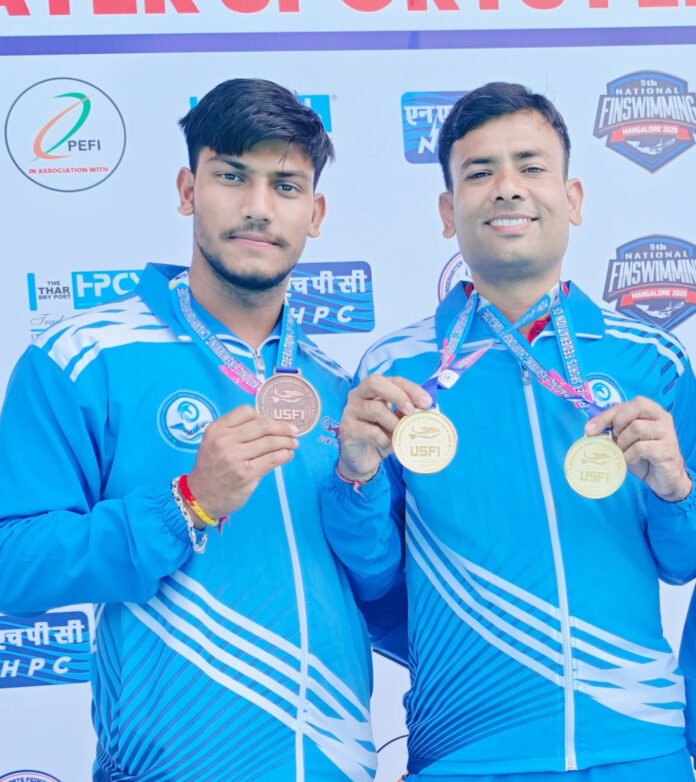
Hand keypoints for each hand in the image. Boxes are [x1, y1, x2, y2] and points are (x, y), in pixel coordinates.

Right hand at [186, 405, 299, 521]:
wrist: (200, 497)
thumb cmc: (211, 469)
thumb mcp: (213, 443)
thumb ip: (235, 432)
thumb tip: (269, 425)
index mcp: (216, 429)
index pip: (246, 412)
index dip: (264, 416)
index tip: (274, 423)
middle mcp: (224, 441)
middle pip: (262, 425)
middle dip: (282, 427)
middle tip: (293, 431)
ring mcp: (235, 458)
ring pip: (270, 442)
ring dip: (287, 441)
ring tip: (294, 443)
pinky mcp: (246, 474)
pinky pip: (272, 459)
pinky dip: (284, 455)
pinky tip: (288, 455)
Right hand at [338, 375, 431, 481]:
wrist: (364, 459)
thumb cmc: (382, 436)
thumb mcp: (399, 422)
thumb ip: (410, 413)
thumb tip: (431, 408)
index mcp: (373, 389)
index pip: (393, 380)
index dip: (411, 388)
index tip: (427, 402)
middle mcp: (359, 395)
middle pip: (374, 382)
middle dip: (397, 395)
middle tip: (411, 411)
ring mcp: (351, 410)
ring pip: (375, 408)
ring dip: (393, 423)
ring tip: (399, 433)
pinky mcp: (347, 428)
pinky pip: (370, 431)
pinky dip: (384, 439)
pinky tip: (386, 444)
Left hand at [586, 396, 691, 501]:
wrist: (664, 478)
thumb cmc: (643, 456)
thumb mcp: (626, 439)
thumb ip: (614, 429)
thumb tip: (590, 429)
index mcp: (651, 411)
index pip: (626, 404)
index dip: (606, 415)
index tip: (590, 429)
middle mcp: (662, 418)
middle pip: (636, 408)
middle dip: (618, 423)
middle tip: (615, 439)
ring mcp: (667, 433)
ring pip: (637, 427)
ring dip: (623, 442)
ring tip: (623, 451)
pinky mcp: (667, 450)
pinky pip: (642, 447)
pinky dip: (630, 455)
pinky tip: (630, 460)